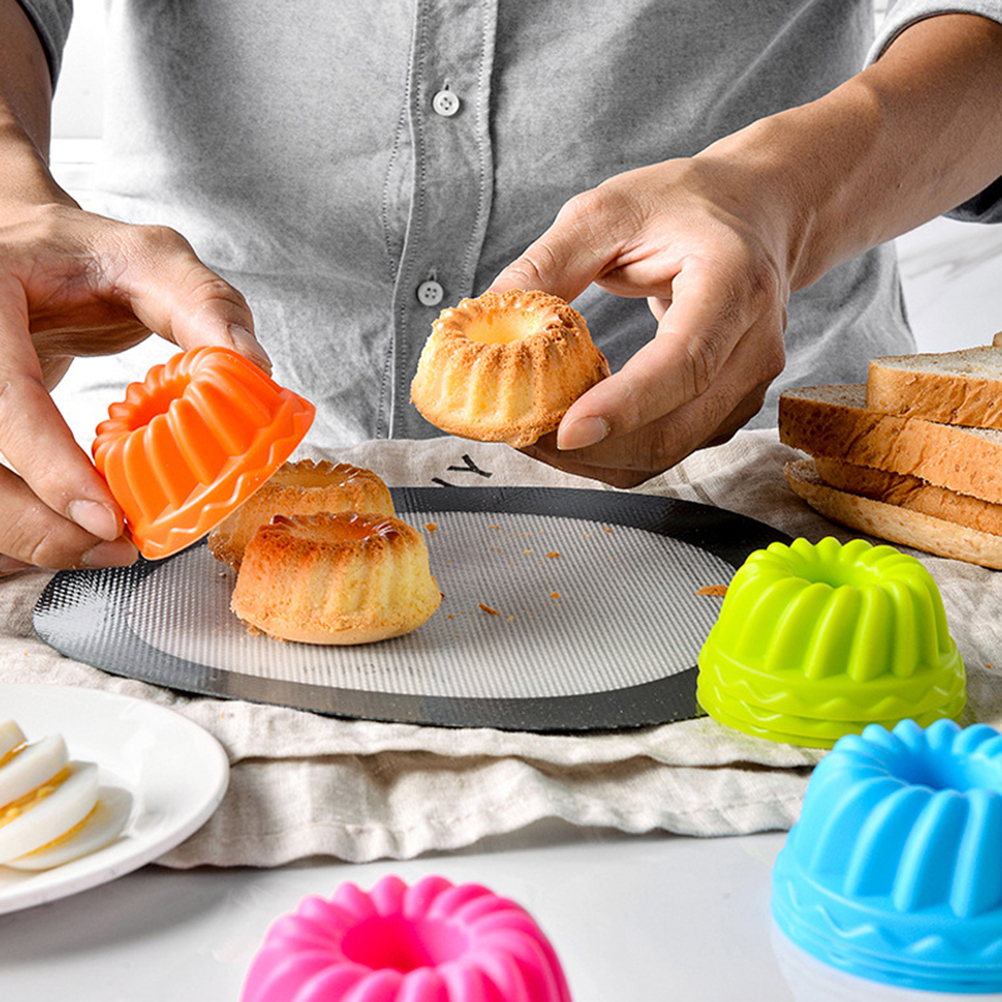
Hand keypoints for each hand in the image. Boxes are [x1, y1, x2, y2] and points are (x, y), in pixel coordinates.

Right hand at [0, 192, 269, 573]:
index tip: (107, 520)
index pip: (1, 393)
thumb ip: (203, 305)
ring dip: (29, 536)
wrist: (34, 257)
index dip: (47, 466)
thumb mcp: (154, 259)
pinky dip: (25, 525)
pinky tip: (72, 533)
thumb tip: (251, 367)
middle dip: (35, 524)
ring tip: (103, 548)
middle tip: (116, 548)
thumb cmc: (88, 257)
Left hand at [489, 155, 789, 487]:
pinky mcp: (733, 409)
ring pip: (669, 453)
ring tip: (539, 429)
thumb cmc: (684, 206)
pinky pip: (671, 450)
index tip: (565, 431)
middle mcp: (756, 343)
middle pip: (675, 430)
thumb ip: (547, 267)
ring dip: (597, 458)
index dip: (625, 406)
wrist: (756, 212)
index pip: (685, 362)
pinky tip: (579, 423)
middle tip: (521, 433)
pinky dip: (618, 451)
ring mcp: (751, 385)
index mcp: (733, 281)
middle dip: (592, 448)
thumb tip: (487, 321)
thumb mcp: (607, 212)